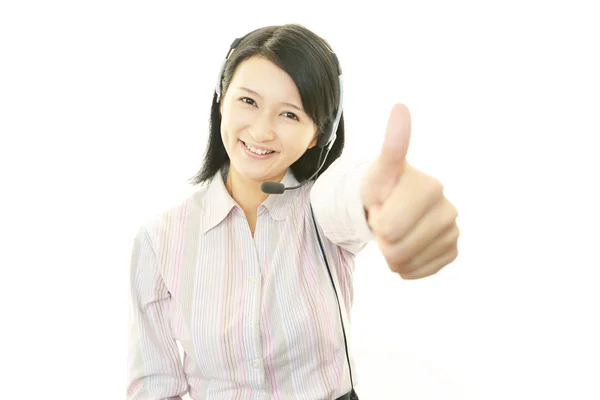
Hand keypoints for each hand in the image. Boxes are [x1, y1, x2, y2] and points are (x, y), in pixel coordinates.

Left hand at [360, 104, 458, 278]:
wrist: (392, 205)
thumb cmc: (382, 187)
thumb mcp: (379, 170)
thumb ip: (392, 144)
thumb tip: (400, 107)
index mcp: (430, 187)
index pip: (387, 228)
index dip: (375, 220)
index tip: (380, 205)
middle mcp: (449, 209)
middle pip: (395, 249)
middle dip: (381, 238)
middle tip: (385, 220)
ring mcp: (453, 231)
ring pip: (405, 264)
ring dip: (390, 254)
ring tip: (395, 233)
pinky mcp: (452, 250)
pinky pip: (419, 273)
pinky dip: (405, 266)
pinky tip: (406, 246)